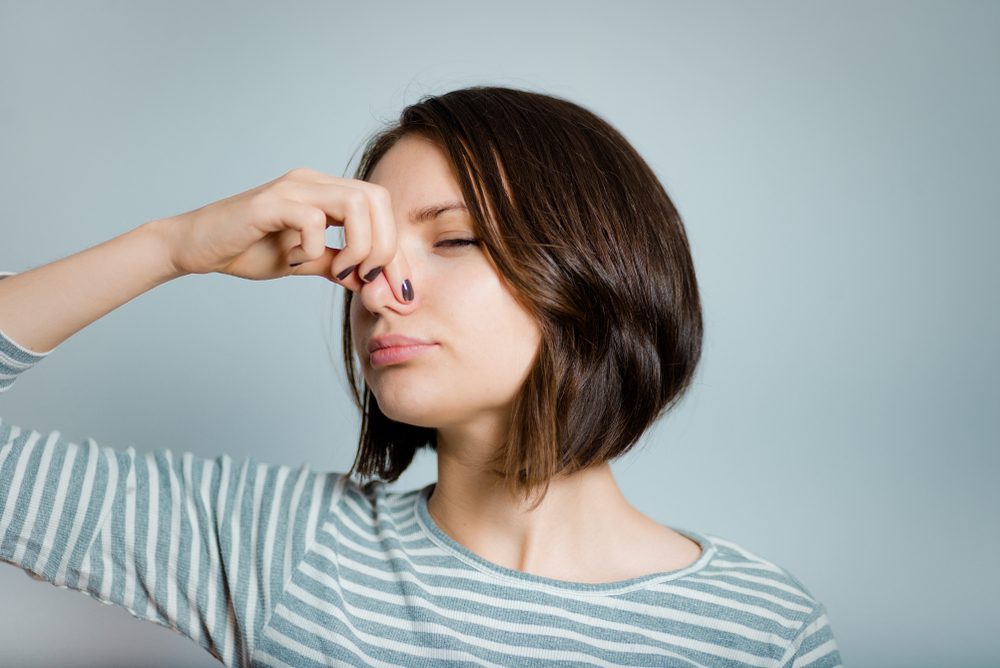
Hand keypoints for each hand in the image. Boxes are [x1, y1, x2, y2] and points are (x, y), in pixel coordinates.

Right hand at [158, 167, 412, 301]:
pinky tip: (296, 260)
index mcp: (326, 192)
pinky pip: (314, 219)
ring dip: (357, 245)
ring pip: (356, 203)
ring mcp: (292, 188)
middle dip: (383, 246)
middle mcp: (313, 181)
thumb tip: (372, 280)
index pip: (382, 207)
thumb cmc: (246, 250)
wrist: (196, 247)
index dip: (395, 248)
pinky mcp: (270, 203)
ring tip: (336, 270)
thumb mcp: (304, 261)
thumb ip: (336, 263)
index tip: (395, 287)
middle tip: (364, 278)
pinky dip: (315, 247)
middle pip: (378, 198)